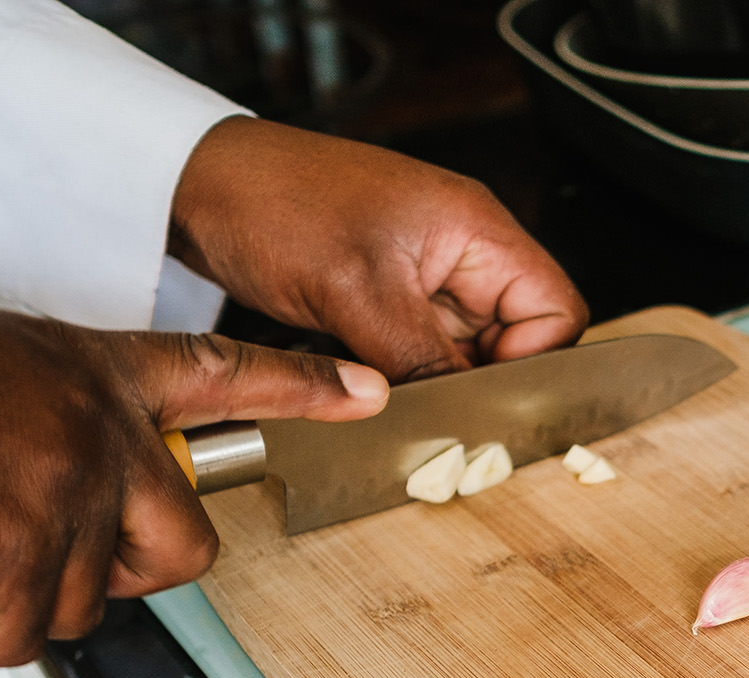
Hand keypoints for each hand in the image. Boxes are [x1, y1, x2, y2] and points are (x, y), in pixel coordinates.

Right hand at [0, 296, 388, 667]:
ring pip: (75, 604)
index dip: (297, 387)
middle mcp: (97, 431)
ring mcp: (68, 496)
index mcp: (86, 370)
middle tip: (42, 559)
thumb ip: (45, 425)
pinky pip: (8, 643)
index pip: (216, 372)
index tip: (365, 393)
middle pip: (183, 541)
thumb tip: (55, 497)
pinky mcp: (20, 558)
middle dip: (125, 573)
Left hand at [169, 117, 588, 382]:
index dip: (533, 364)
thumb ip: (423, 361)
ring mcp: (424, 276)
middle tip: (438, 415)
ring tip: (395, 396)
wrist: (192, 182)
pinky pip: (422, 351)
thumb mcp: (357, 292)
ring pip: (465, 354)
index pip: (556, 313)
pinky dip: (404, 376)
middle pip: (516, 340)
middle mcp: (462, 252)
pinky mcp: (387, 296)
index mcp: (478, 231)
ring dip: (436, 383)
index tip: (483, 399)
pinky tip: (373, 384)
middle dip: (481, 382)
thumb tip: (464, 424)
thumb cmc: (274, 202)